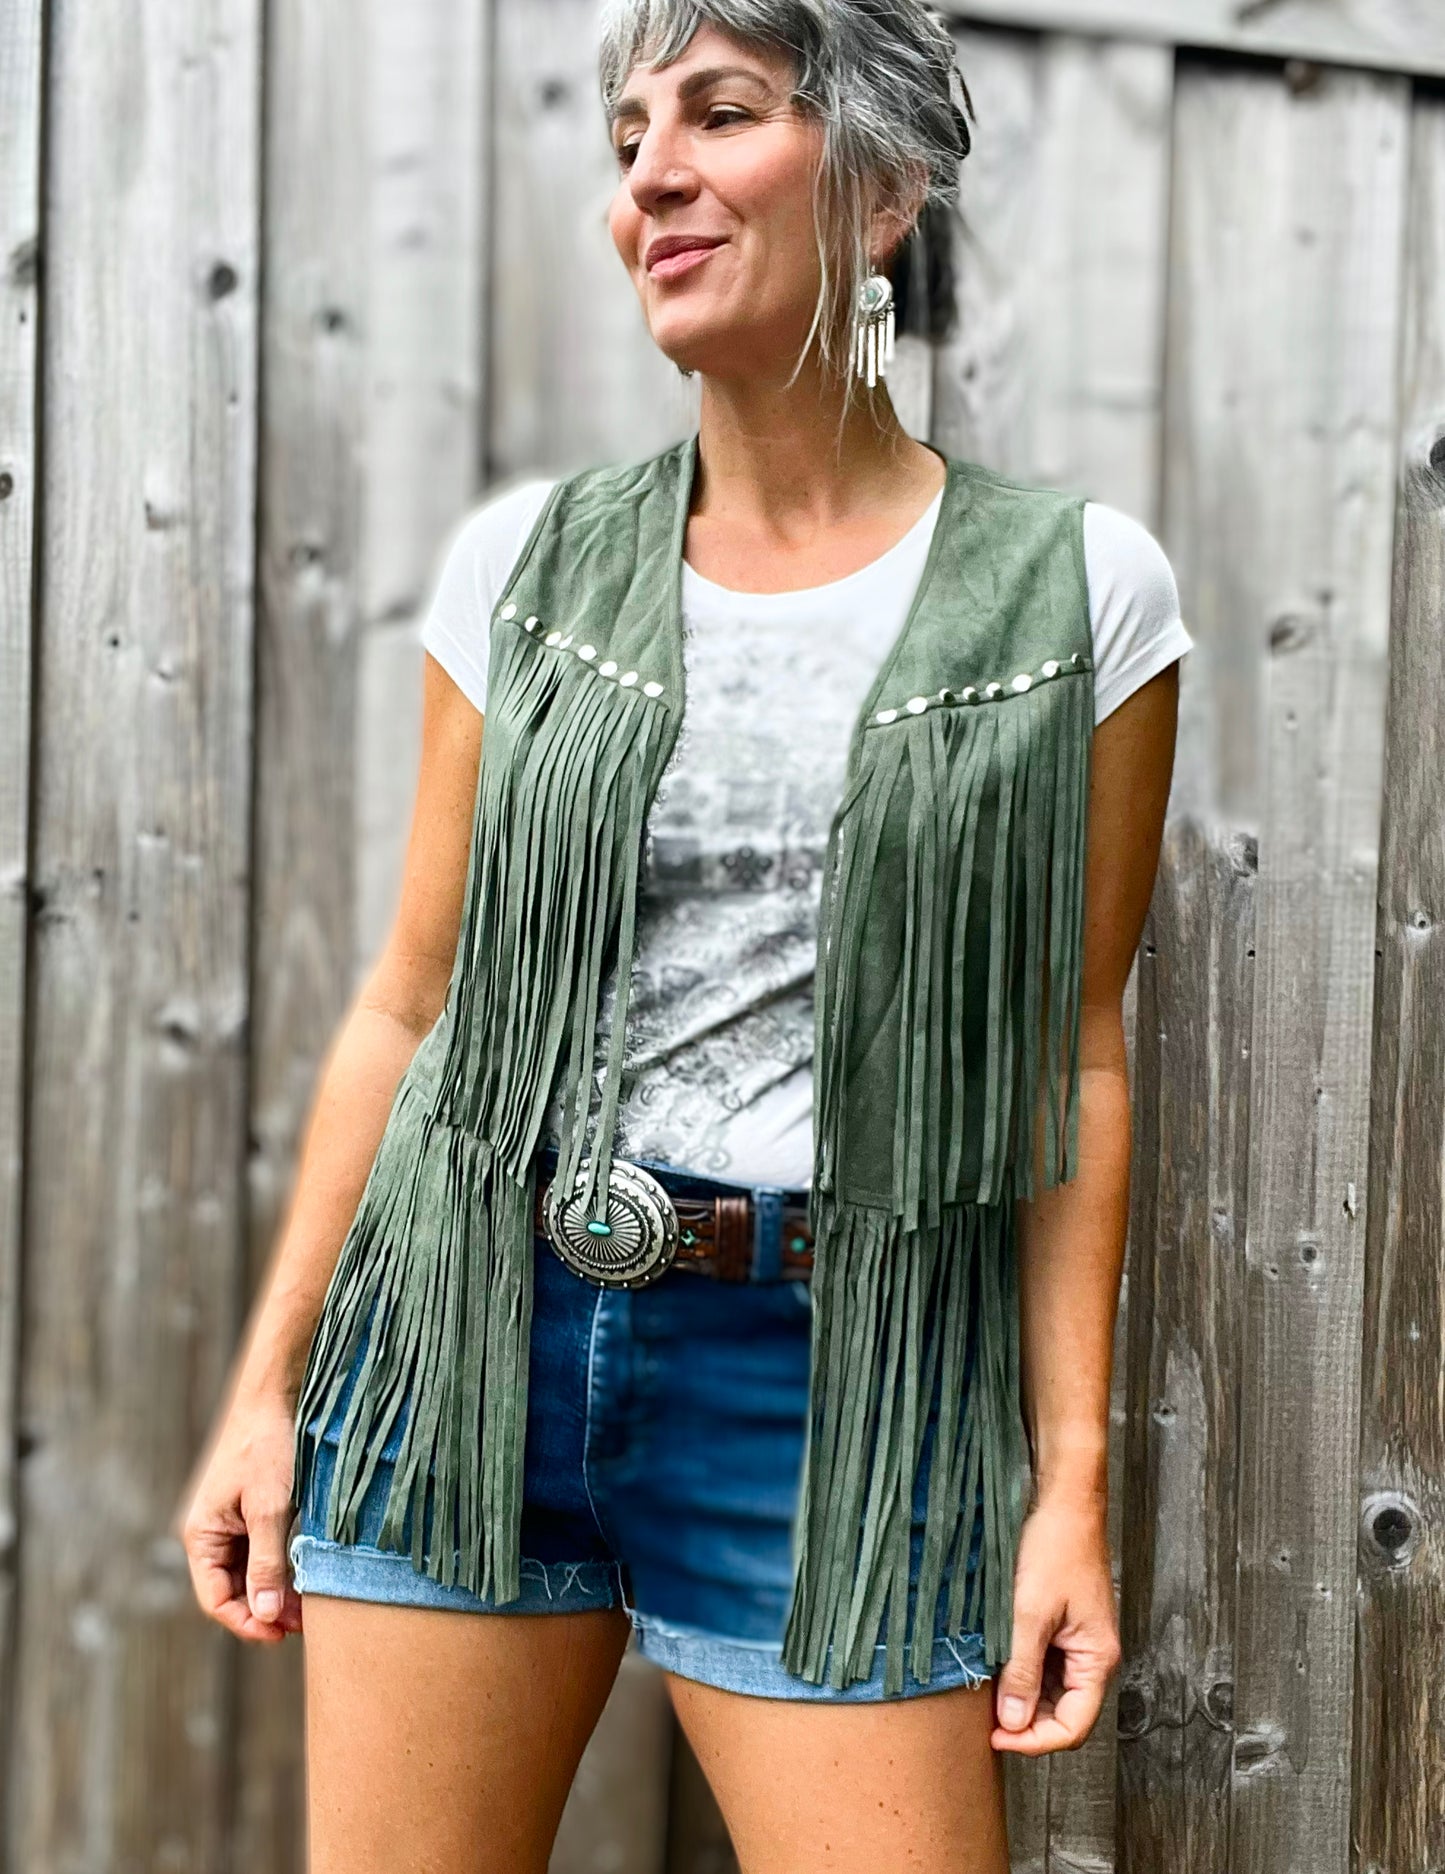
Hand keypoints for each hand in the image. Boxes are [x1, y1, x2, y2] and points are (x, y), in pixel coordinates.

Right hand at [175, 1389, 304, 1643]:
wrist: (276, 1391)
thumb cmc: (267, 1444)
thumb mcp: (270, 1507)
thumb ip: (267, 1562)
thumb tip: (265, 1615)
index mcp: (202, 1535)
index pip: (216, 1600)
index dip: (248, 1622)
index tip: (282, 1635)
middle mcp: (211, 1532)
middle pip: (233, 1589)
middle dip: (265, 1609)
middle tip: (304, 1623)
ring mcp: (232, 1520)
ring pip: (251, 1571)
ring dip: (277, 1589)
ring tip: (310, 1603)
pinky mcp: (253, 1508)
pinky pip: (263, 1548)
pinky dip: (283, 1564)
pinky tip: (308, 1572)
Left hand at [990, 1491, 1120, 1753]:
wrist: (1064, 1500)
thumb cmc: (1056, 1547)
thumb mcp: (1030, 1612)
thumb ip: (1023, 1669)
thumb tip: (1013, 1722)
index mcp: (1097, 1658)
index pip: (1073, 1726)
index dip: (1034, 1740)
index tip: (996, 1737)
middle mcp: (1093, 1655)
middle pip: (1064, 1712)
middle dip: (1027, 1721)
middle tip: (985, 1719)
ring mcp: (1078, 1640)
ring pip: (1052, 1689)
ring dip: (1022, 1696)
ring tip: (987, 1690)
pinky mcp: (1063, 1624)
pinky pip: (1045, 1662)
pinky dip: (1022, 1669)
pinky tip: (997, 1662)